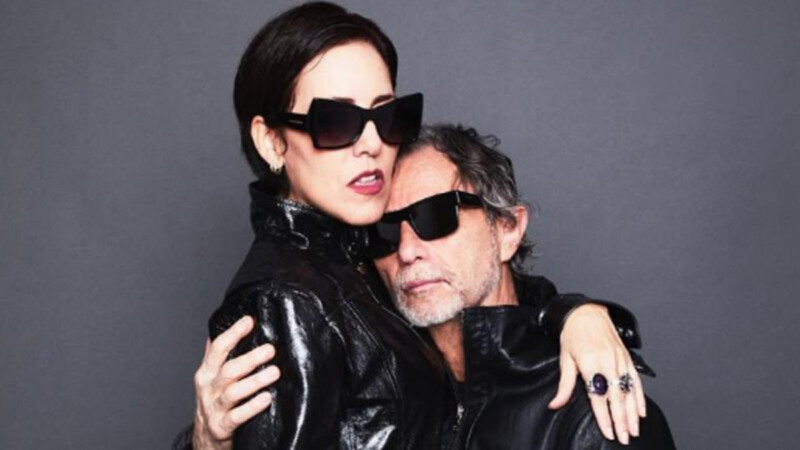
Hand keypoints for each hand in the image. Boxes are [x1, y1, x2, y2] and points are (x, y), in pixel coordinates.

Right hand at [192, 316, 280, 449]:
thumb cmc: (214, 400)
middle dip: (250, 358)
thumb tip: (227, 325)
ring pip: (233, 392)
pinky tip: (266, 398)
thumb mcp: (211, 376)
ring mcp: (214, 408)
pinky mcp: (222, 426)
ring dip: (255, 381)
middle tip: (271, 349)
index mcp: (206, 372)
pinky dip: (252, 407)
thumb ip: (217, 353)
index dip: (232, 333)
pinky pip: (237, 416)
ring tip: (275, 372)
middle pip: (228, 370)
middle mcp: (208, 388)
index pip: (217, 349)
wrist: (205, 437)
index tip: (249, 320)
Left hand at [548, 304, 645, 444]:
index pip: (598, 396)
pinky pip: (635, 380)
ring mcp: (619, 359)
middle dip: (621, 420)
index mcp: (590, 363)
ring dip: (632, 413)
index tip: (609, 433)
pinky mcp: (626, 357)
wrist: (586, 312)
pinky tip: (641, 411)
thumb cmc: (572, 334)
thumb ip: (564, 385)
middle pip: (616, 397)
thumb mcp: (565, 359)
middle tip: (625, 438)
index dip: (604, 417)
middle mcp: (607, 361)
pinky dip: (639, 397)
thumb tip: (554, 405)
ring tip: (634, 430)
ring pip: (628, 391)